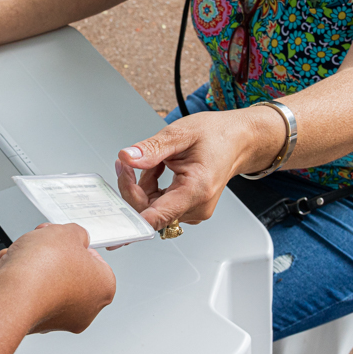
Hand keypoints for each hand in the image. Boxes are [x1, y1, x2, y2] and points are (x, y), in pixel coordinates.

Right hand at [0, 223, 115, 333]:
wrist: (7, 294)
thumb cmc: (43, 270)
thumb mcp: (68, 233)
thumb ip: (77, 233)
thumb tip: (74, 238)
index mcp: (102, 290)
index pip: (97, 262)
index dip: (78, 245)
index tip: (66, 238)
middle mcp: (82, 309)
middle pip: (69, 271)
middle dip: (52, 254)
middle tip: (43, 241)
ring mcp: (55, 318)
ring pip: (44, 280)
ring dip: (30, 262)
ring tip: (23, 256)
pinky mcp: (28, 319)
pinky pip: (24, 290)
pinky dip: (15, 276)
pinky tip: (10, 269)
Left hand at [115, 108, 284, 229]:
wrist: (238, 140)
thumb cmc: (217, 135)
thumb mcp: (181, 133)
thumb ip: (152, 148)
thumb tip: (127, 158)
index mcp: (197, 190)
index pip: (158, 217)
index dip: (133, 220)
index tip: (114, 219)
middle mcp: (196, 207)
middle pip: (149, 212)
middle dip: (132, 187)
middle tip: (126, 162)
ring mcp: (193, 211)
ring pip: (151, 209)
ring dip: (143, 185)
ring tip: (154, 160)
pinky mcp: (188, 209)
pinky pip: (159, 206)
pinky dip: (151, 188)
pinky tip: (158, 169)